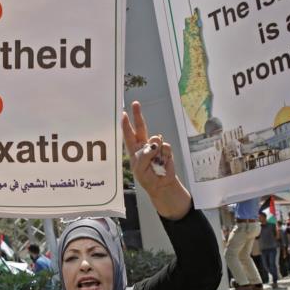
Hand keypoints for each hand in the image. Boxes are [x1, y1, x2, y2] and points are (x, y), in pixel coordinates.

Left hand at [122, 101, 190, 219]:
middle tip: (135, 103)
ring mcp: (156, 146)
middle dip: (138, 115)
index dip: (126, 124)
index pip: (129, 134)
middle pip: (141, 127)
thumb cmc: (147, 178)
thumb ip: (144, 156)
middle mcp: (144, 145)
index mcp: (134, 150)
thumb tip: (155, 143)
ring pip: (155, 139)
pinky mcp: (166, 150)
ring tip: (155, 163)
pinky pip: (165, 146)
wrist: (161, 185)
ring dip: (155, 151)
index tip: (123, 114)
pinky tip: (163, 162)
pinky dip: (164, 155)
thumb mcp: (139, 169)